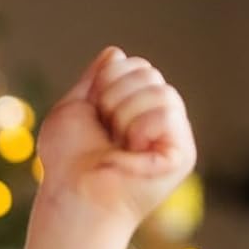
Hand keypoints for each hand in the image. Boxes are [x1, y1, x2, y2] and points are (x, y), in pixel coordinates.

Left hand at [35, 47, 196, 230]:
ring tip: (115, 143)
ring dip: (124, 113)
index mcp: (135, 110)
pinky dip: (140, 127)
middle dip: (113, 96)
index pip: (137, 66)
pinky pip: (167, 112)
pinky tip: (131, 151)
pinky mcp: (182, 154)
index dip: (107, 80)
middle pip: (149, 73)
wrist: (72, 195)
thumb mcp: (73, 110)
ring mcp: (172, 138)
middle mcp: (157, 122)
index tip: (92, 111)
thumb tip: (115, 52)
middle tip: (102, 131)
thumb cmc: (66, 163)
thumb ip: (94, 80)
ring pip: (161, 91)